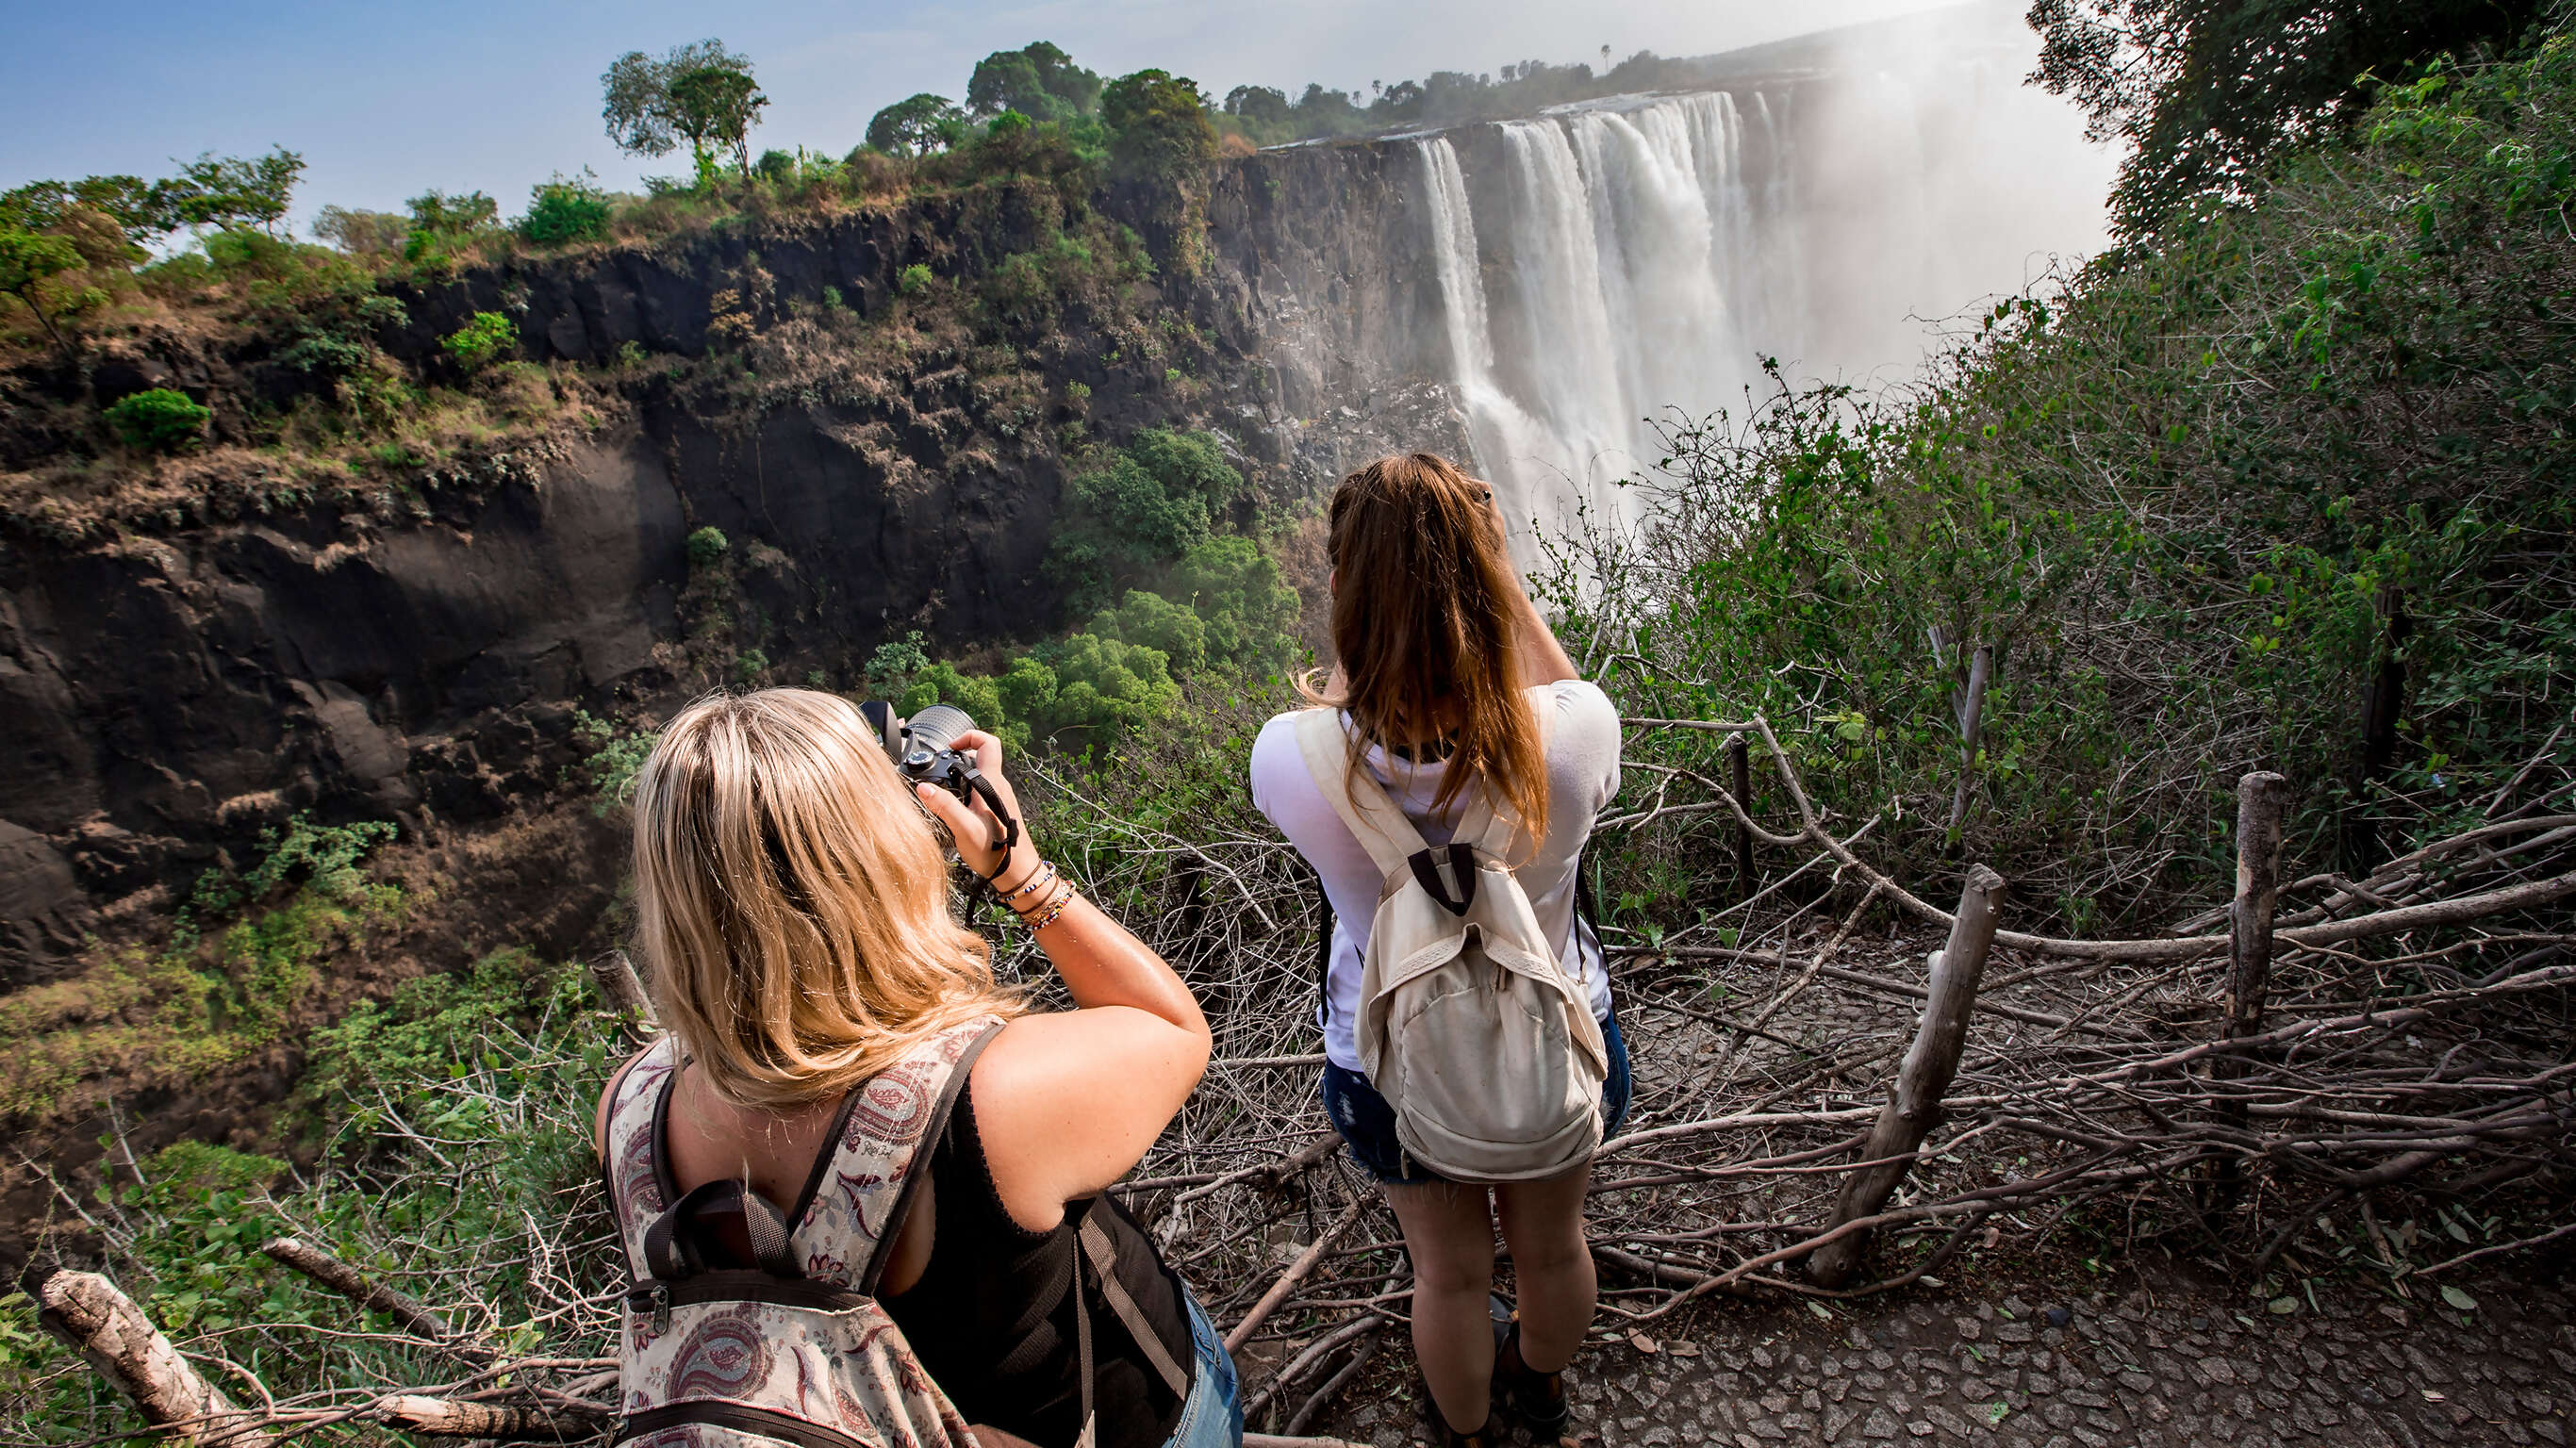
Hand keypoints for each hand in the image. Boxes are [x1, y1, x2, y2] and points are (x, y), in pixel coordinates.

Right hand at [912, 729, 1041, 887]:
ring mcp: (1000, 798)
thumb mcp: (964, 828)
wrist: (1017, 872)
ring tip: (945, 789)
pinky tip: (957, 809)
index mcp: (992, 784)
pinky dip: (968, 792)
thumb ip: (944, 806)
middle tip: (941, 768)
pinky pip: (983, 791)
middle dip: (960, 758)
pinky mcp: (999, 809)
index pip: (988, 744)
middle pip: (982, 757)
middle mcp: (999, 787)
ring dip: (963, 776)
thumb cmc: (994, 852)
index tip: (950, 748)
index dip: (969, 737)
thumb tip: (924, 787)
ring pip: (981, 775)